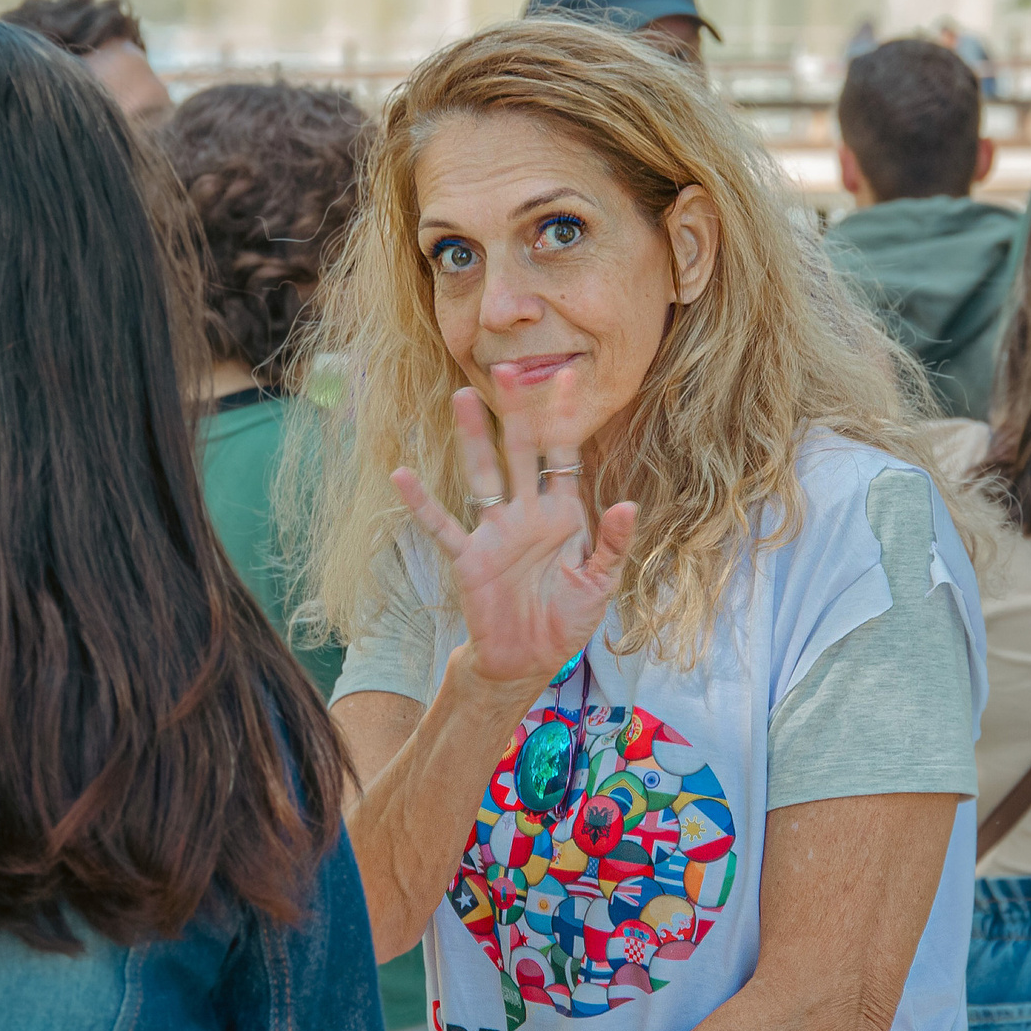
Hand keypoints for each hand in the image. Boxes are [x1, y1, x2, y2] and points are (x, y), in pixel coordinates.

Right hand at [391, 370, 636, 692]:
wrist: (528, 661)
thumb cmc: (566, 620)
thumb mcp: (599, 584)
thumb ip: (612, 544)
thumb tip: (628, 504)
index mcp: (561, 514)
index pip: (564, 456)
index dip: (566, 419)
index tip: (570, 377)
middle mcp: (526, 513)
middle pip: (521, 452)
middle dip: (517, 413)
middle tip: (509, 369)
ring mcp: (495, 531)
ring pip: (484, 475)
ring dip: (474, 439)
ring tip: (463, 399)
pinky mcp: (469, 557)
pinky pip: (443, 526)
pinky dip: (422, 504)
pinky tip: (402, 476)